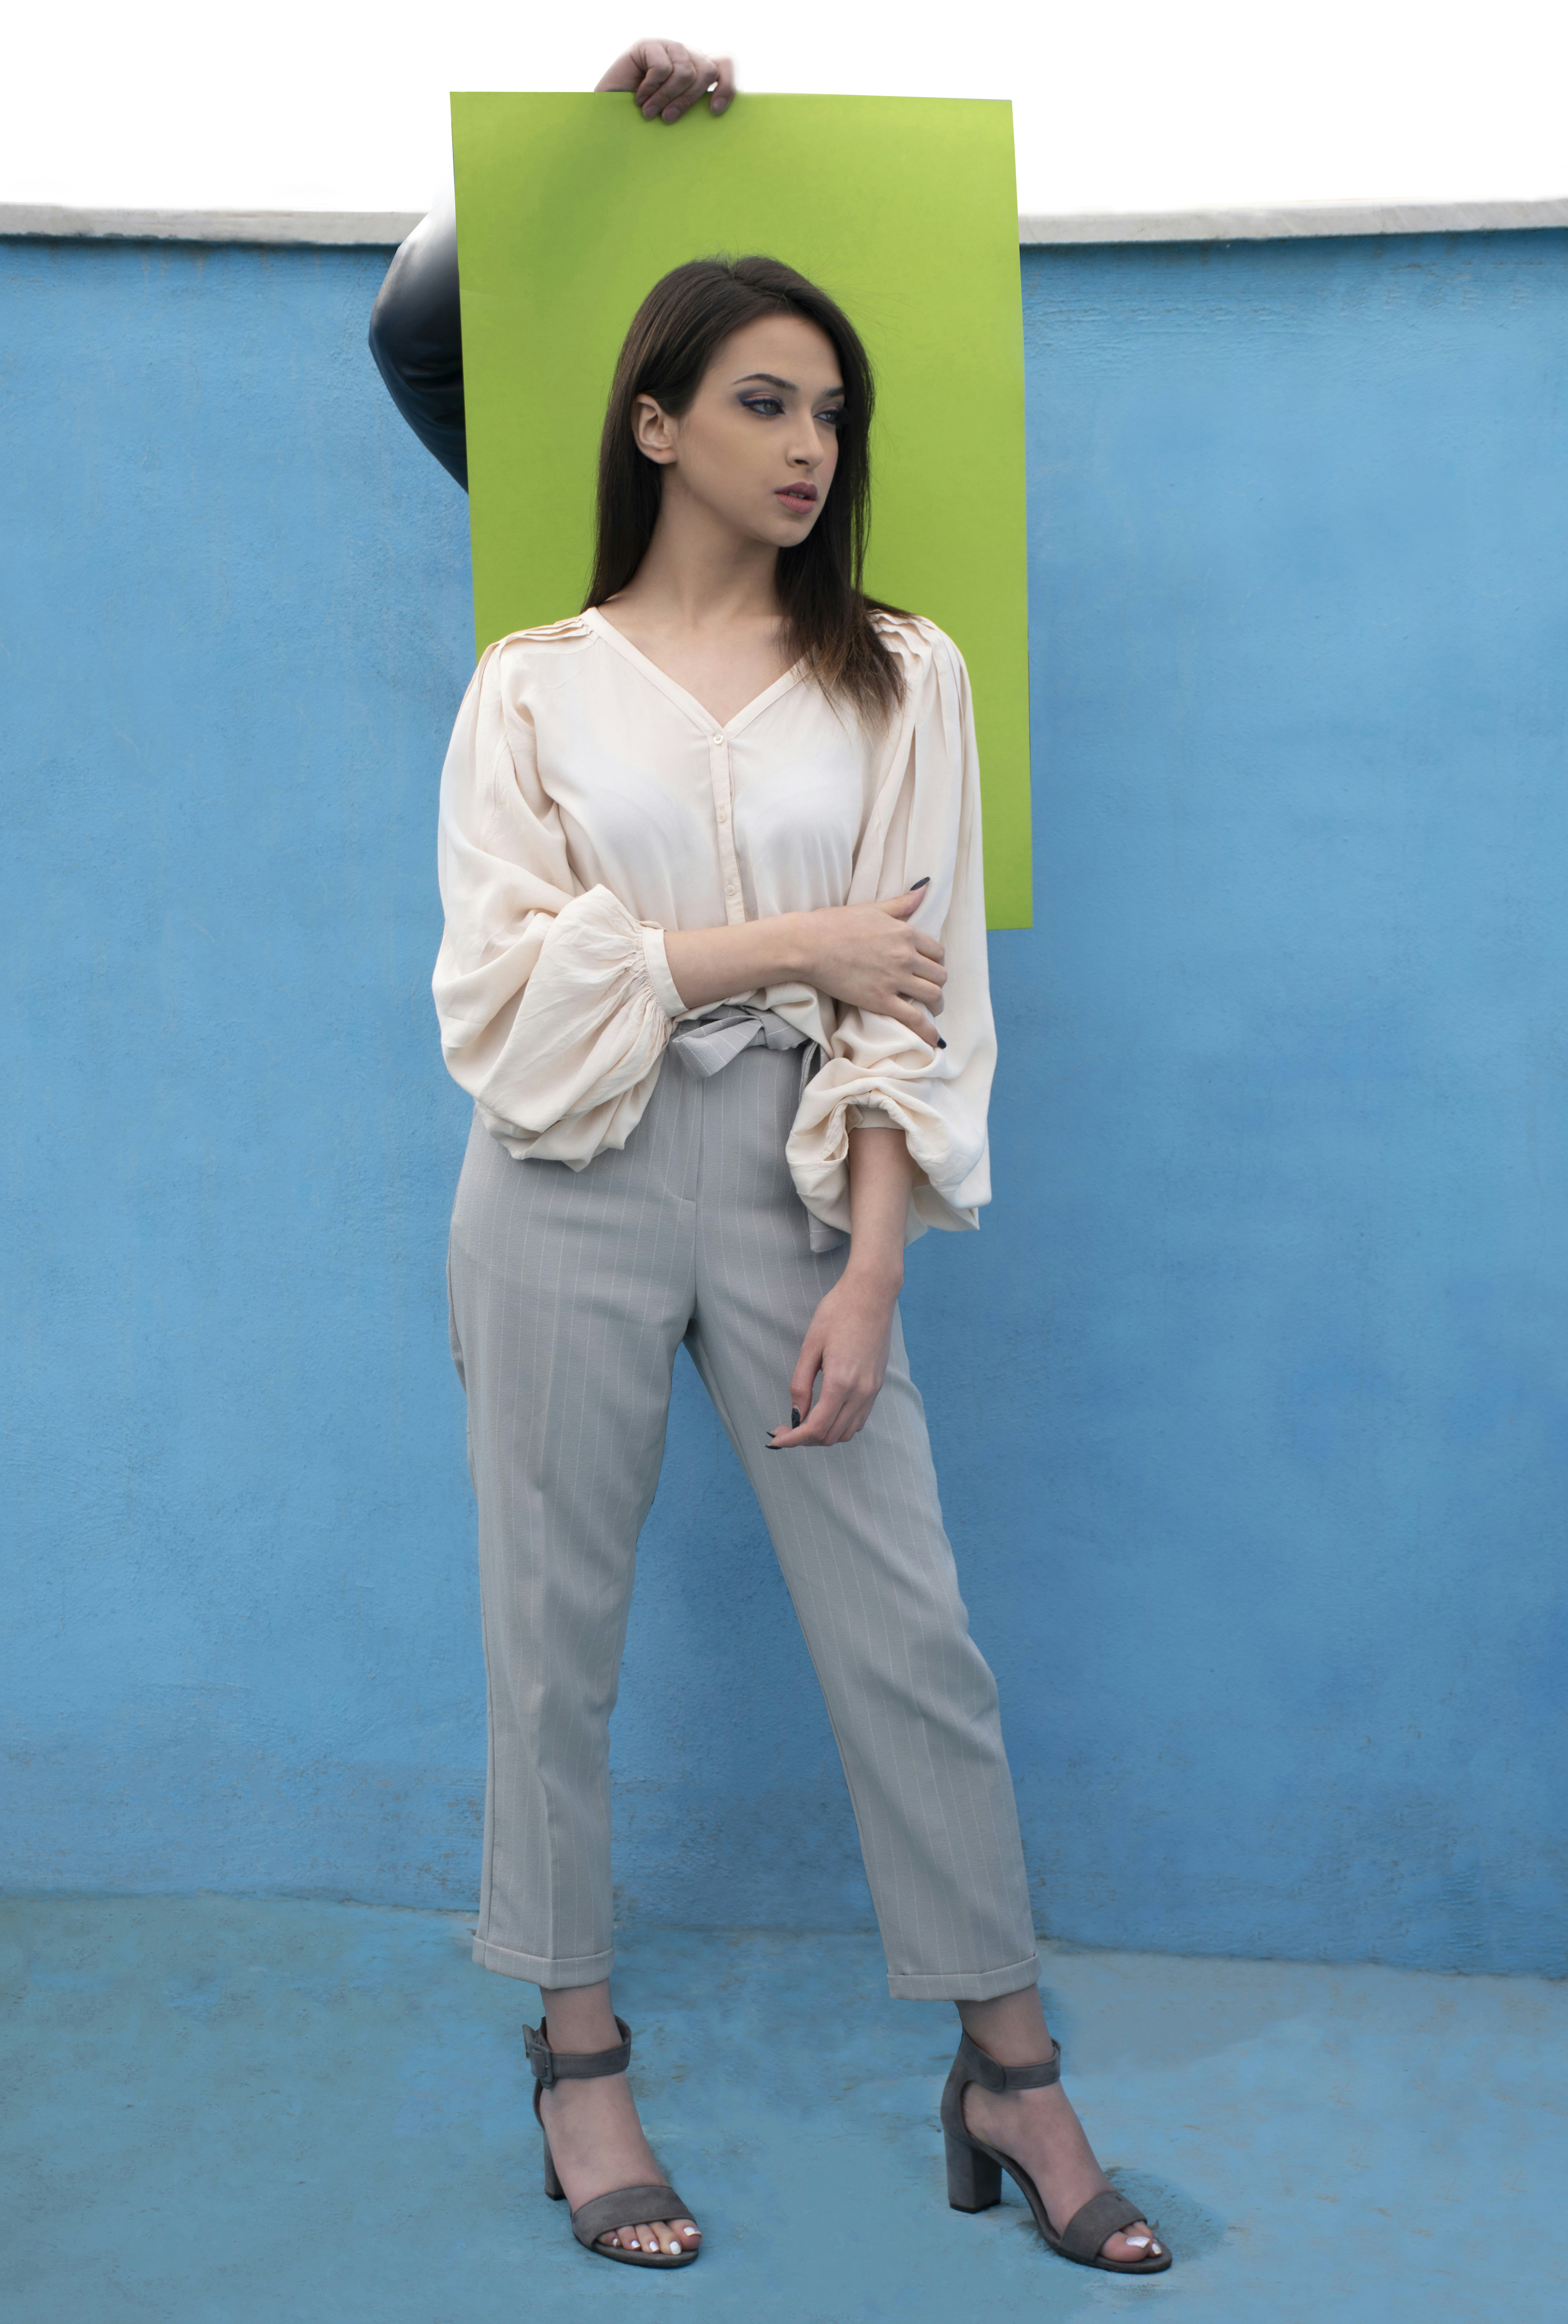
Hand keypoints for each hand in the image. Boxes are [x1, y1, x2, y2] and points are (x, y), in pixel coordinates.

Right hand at [594, 38, 735, 120]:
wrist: (611, 116)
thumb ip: (696, 106)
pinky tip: (639, 97)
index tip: (715, 110)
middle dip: (689, 99)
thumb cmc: (647, 119)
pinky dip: (650, 88)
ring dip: (666, 98)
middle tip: (668, 118)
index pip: (724, 64)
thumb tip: (716, 113)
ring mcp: (668, 47)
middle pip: (707, 71)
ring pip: (685, 72)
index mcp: (698, 69)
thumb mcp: (678, 113)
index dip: (726, 85)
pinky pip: (662, 68)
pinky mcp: (648, 44)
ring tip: (650, 112)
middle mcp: (686, 54)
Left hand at [768, 1265, 899, 1448]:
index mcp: (841, 1382)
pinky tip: (825, 1413)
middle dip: (804, 1439)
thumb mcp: (810, 1347)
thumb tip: (795, 1415)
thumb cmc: (837, 1313)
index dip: (792, 1440)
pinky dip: (840, 1425)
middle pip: (831, 1436)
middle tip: (784, 1428)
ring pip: (847, 1432)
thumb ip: (801, 1385)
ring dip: (823, 1435)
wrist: (871, 1294)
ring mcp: (872, 1390)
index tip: (775, 1439)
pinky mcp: (878, 1385)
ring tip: (803, 1422)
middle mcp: (861, 1392)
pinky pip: (859, 1419)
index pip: (815, 1428)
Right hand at [799, 886, 946, 1047]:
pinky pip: (914, 1019)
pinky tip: (933, 1039)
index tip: (929, 968)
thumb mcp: (872, 908)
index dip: (936, 962)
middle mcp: (905, 956)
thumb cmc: (834, 924)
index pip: (937, 951)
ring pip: (933, 995)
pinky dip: (928, 1031)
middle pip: (939, 974)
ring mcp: (895, 979)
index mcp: (904, 933)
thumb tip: (925, 888)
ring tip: (931, 1010)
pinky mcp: (881, 1001)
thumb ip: (901, 904)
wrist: (809, 945)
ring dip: (937, 1004)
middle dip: (937, 983)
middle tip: (929, 990)